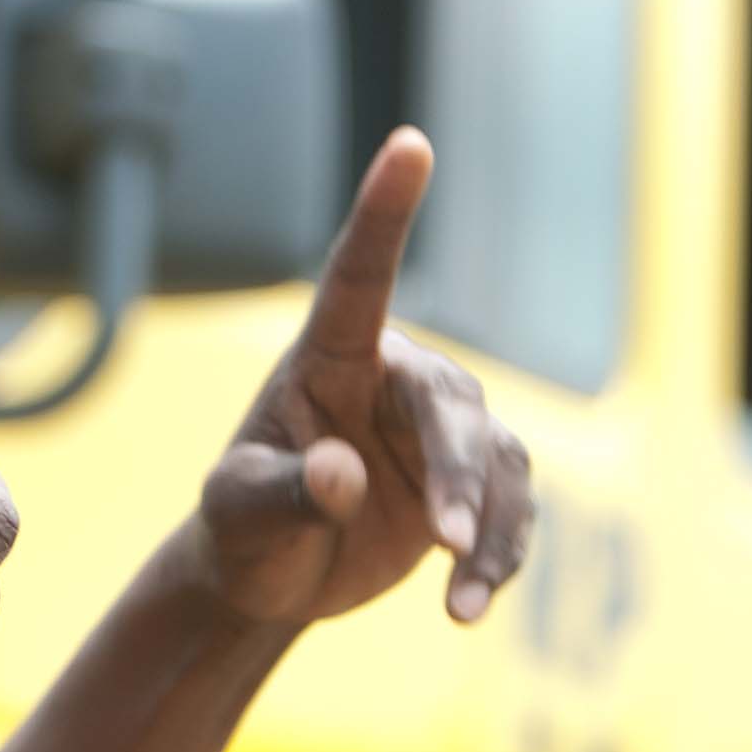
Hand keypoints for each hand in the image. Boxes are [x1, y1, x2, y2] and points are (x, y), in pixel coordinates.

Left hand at [184, 128, 533, 627]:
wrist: (270, 579)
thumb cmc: (241, 527)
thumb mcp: (239, 514)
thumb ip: (284, 493)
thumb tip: (344, 476)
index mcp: (328, 360)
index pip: (360, 274)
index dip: (386, 210)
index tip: (410, 142)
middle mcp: (394, 379)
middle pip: (453, 403)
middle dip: (457, 473)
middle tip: (446, 543)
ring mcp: (440, 430)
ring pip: (498, 459)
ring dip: (488, 530)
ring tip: (461, 603)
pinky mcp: (475, 480)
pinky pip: (512, 507)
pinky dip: (500, 557)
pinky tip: (469, 609)